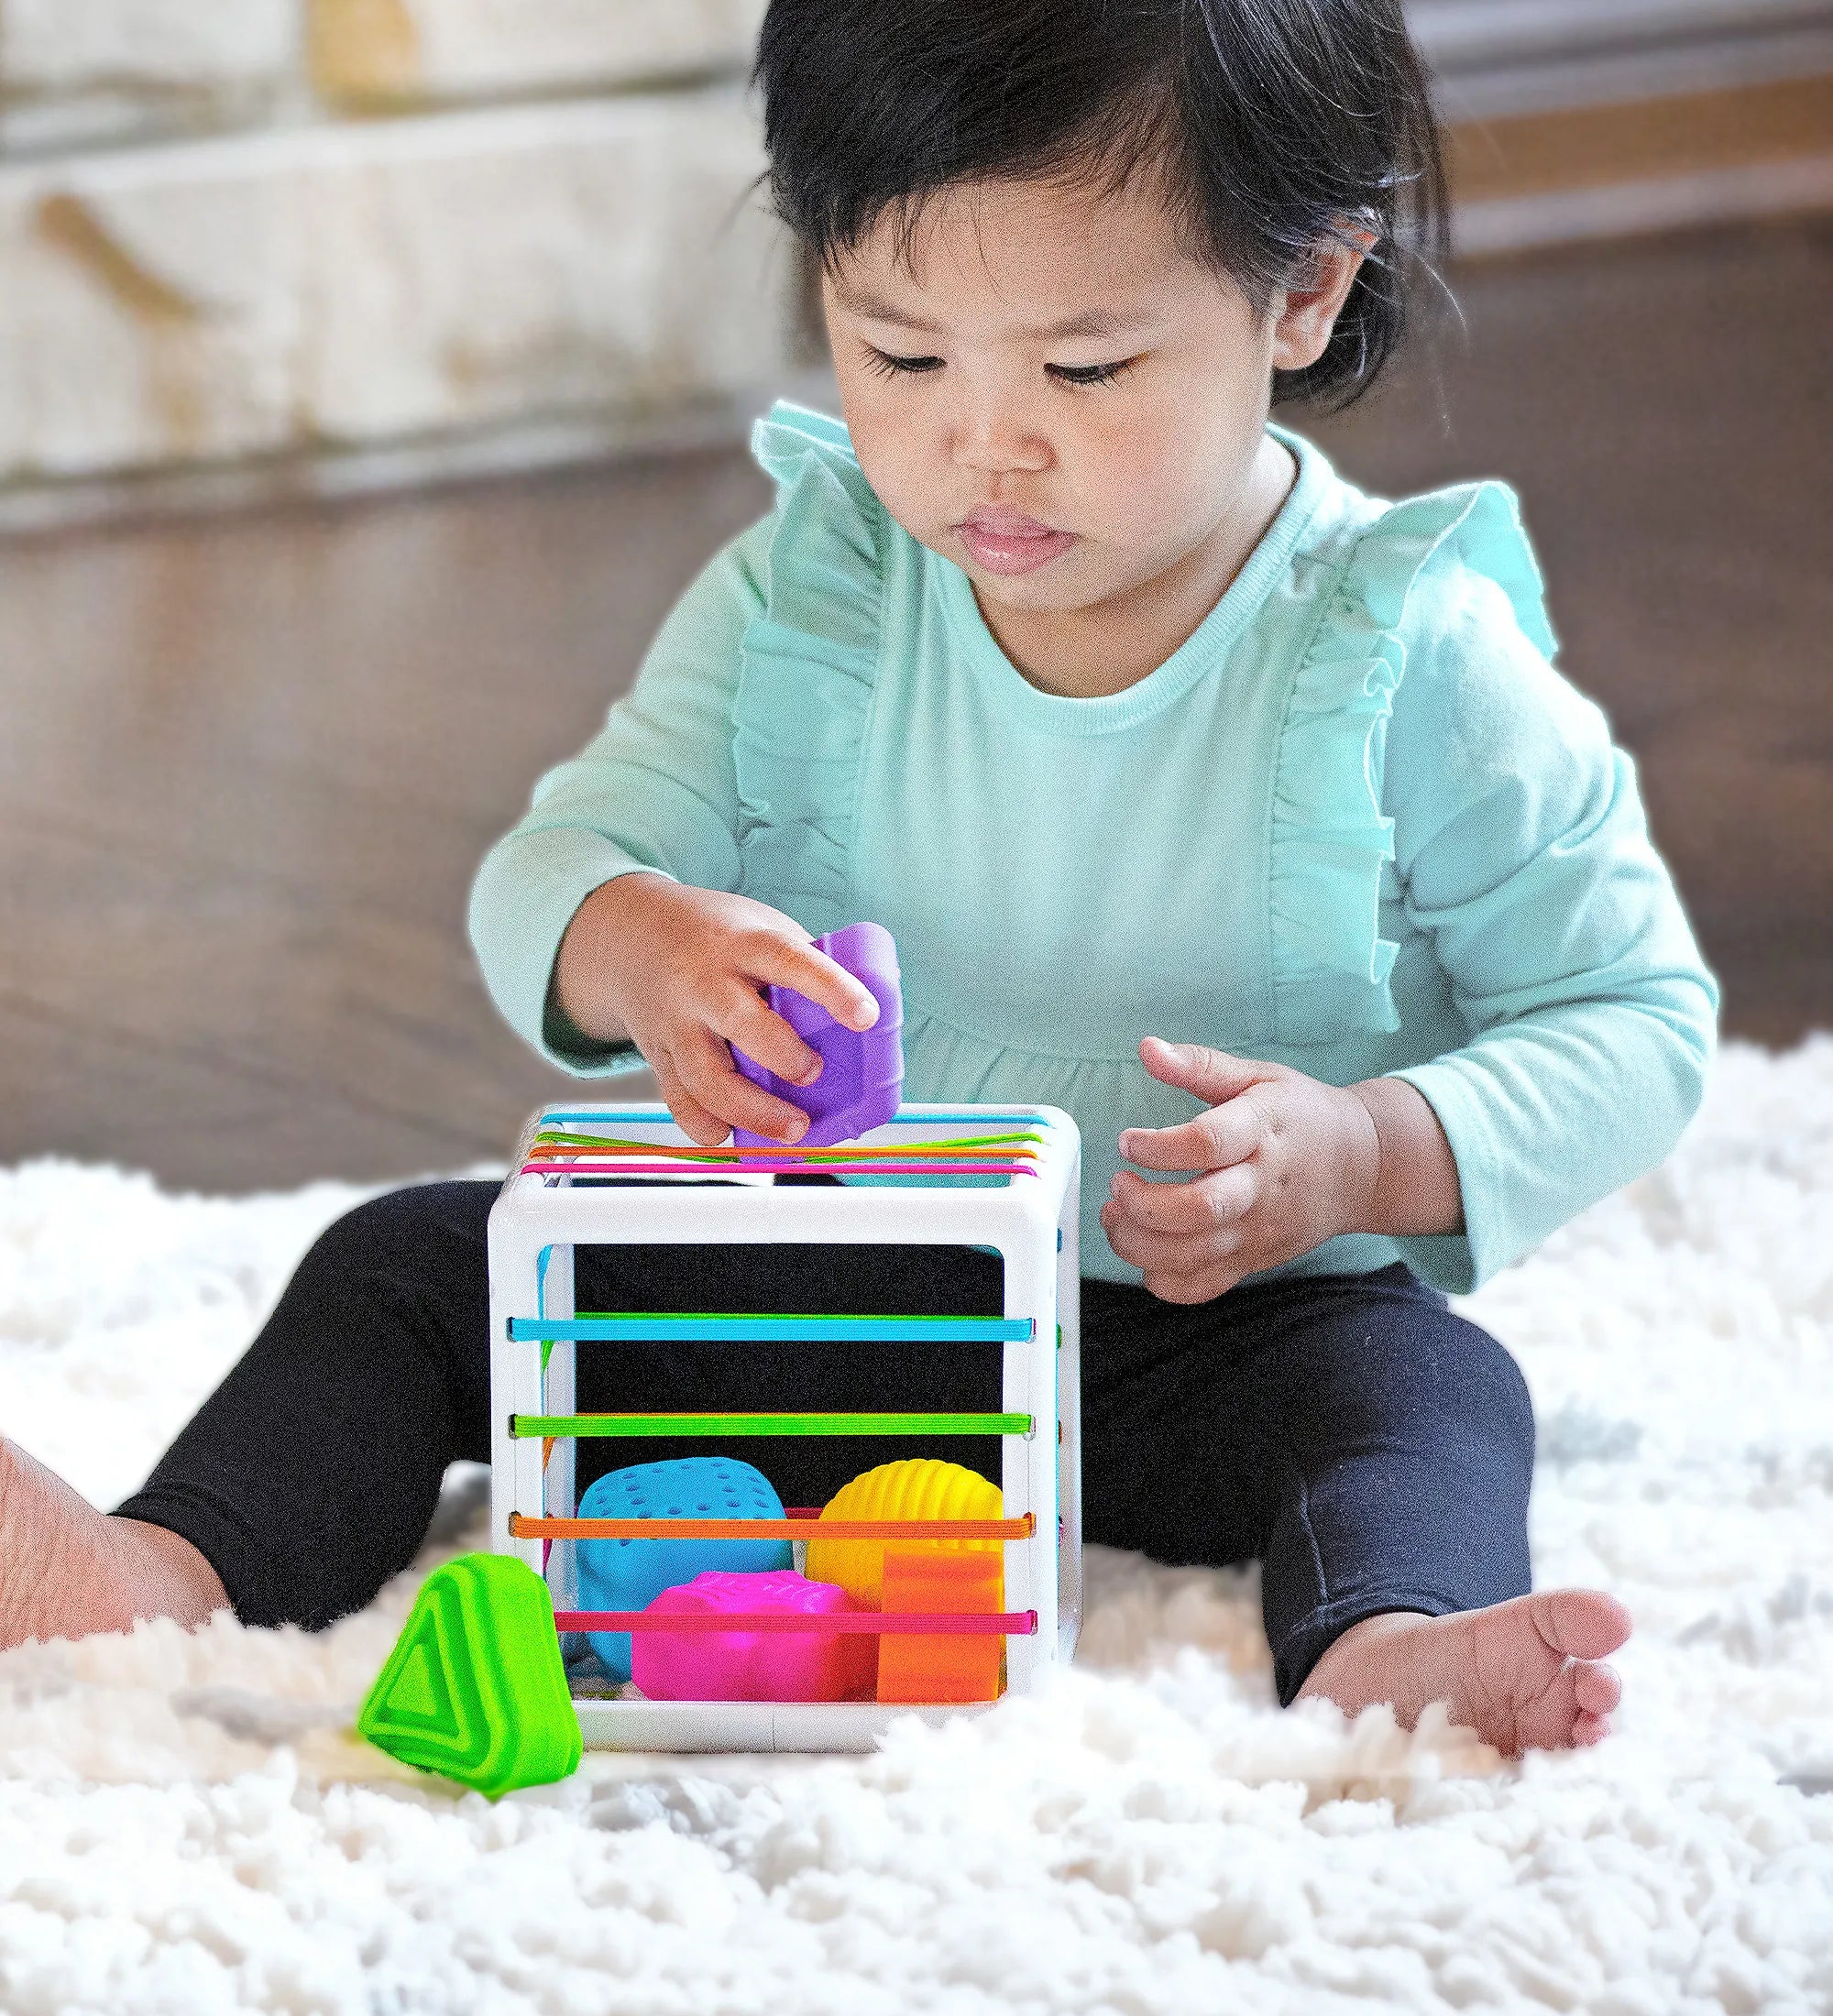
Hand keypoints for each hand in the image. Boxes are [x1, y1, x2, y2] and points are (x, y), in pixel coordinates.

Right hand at [552, 873, 878, 1145]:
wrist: (630, 935)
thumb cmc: (715, 935)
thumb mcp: (760, 927)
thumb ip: (804, 965)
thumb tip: (872, 1011)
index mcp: (742, 943)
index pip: (789, 961)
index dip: (831, 989)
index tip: (866, 1016)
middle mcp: (704, 982)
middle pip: (741, 1023)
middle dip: (783, 1056)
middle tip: (814, 1073)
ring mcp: (677, 1022)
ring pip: (706, 1076)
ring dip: (752, 1110)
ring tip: (793, 1128)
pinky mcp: (658, 1055)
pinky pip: (678, 1100)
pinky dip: (706, 1126)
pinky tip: (731, 1135)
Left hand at [1101, 1037, 1383, 1302]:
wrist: (1360, 1167)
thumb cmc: (1301, 1117)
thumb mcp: (1259, 1077)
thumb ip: (1200, 1064)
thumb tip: (1148, 1048)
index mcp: (1262, 1132)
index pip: (1208, 1143)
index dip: (1158, 1146)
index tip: (1128, 1140)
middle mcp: (1260, 1188)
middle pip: (1199, 1209)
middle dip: (1143, 1204)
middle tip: (1119, 1183)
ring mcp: (1256, 1231)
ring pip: (1192, 1255)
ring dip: (1138, 1243)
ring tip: (1117, 1216)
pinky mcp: (1252, 1261)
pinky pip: (1203, 1287)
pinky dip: (1164, 1282)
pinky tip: (1144, 1253)